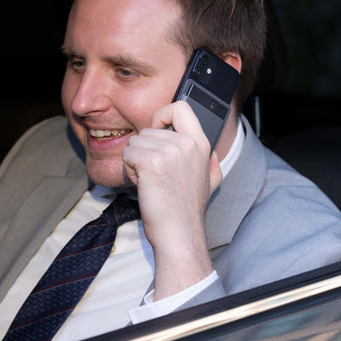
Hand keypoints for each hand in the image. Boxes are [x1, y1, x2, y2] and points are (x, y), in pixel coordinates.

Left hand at [122, 101, 222, 298]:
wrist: (179, 234)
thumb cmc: (187, 210)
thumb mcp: (211, 183)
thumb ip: (211, 164)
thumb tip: (213, 156)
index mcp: (201, 144)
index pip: (180, 107)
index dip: (163, 115)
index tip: (158, 130)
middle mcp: (187, 143)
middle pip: (148, 129)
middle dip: (143, 150)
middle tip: (155, 174)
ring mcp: (170, 151)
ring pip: (135, 142)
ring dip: (135, 162)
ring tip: (151, 182)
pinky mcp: (152, 162)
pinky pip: (127, 154)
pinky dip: (129, 170)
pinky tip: (143, 185)